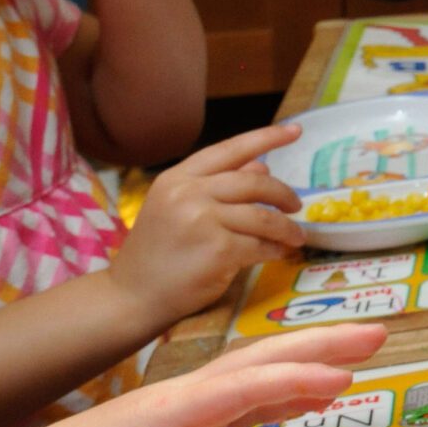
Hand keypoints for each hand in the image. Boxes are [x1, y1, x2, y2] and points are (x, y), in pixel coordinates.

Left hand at [0, 324, 386, 426]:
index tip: (345, 377)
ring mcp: (184, 410)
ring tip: (362, 352)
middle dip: (319, 344)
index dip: (294, 380)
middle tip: (379, 332)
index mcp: (166, 411)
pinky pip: (248, 399)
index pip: (242, 385)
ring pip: (258, 374)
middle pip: (260, 361)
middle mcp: (182, 399)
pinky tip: (311, 392)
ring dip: (310, 360)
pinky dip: (287, 388)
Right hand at [109, 124, 306, 328]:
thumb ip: (217, 185)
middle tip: (297, 205)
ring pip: (263, 217)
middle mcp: (188, 193)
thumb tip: (263, 166)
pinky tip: (278, 253)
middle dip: (283, 194)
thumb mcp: (176, 208)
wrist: (130, 297)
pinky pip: (260, 245)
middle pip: (254, 182)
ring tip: (296, 236)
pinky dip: (275, 249)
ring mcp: (203, 220)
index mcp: (177, 178)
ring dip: (286, 228)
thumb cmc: (156, 253)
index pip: (230, 149)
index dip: (266, 137)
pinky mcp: (218, 250)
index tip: (296, 129)